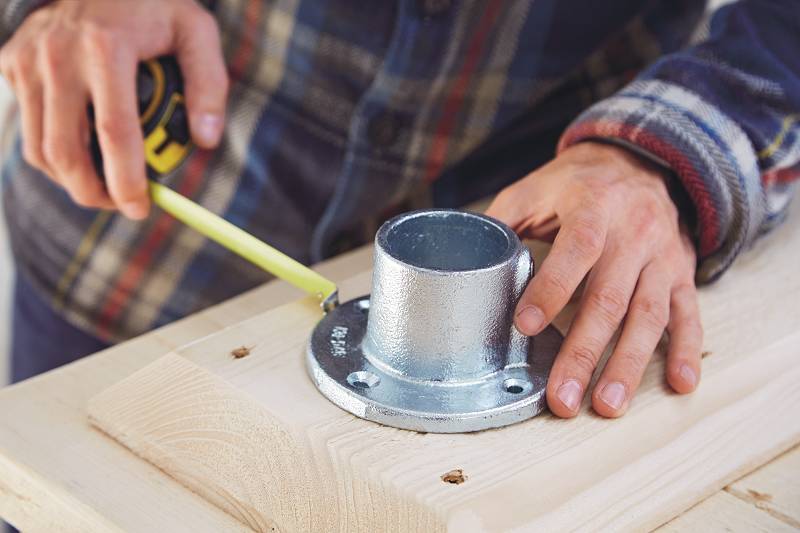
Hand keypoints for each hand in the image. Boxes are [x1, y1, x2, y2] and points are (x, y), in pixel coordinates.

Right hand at [0, 0, 227, 218]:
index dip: (126, 180)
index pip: (115, 132)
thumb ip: (209, 85)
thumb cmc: (153, 4)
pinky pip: (28, 125)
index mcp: (107, 47)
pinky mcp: (11, 62)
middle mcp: (59, 54)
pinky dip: (52, 150)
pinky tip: (82, 147)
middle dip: (91, 192)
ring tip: (102, 184)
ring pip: (38, 147)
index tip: (140, 208)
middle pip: (65, 150)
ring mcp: (28, 58)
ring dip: (70, 179)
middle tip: (119, 206)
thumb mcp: (196, 31)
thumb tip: (206, 140)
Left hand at [486, 142, 701, 417]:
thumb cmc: (576, 183)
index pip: (575, 250)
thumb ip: (503, 223)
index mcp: (592, 206)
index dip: (552, 288)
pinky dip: (686, 349)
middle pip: (609, 298)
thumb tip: (463, 260)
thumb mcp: (535, 188)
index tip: (526, 326)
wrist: (640, 160)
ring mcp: (662, 256)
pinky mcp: (682, 273)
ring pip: (648, 315)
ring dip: (628, 364)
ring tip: (608, 405)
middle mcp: (634, 232)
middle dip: (584, 352)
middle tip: (563, 398)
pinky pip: (688, 313)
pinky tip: (680, 383)